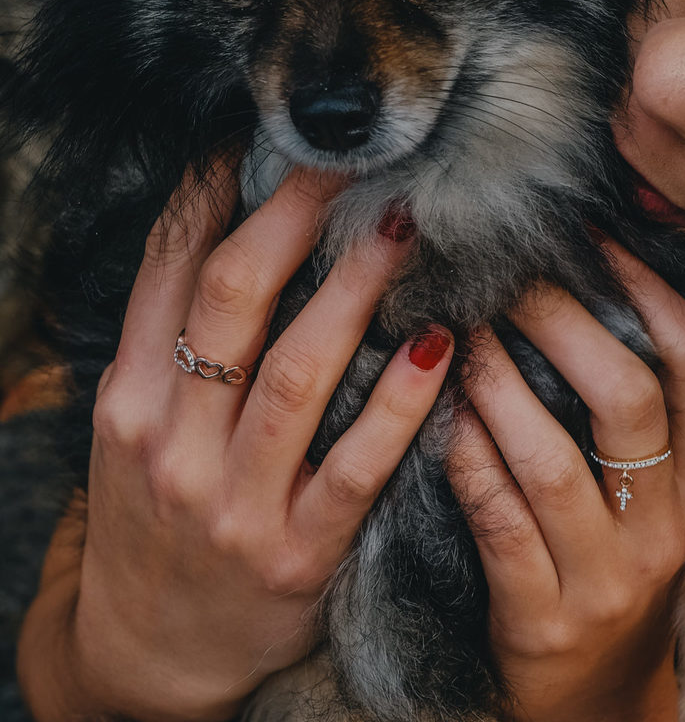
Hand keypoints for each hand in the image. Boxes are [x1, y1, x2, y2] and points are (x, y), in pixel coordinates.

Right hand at [17, 164, 454, 721]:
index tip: (266, 139)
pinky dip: (403, 404)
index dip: (215, 194)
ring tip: (403, 227)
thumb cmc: (156, 521)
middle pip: (233, 299)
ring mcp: (234, 499)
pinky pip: (359, 466)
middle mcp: (172, 441)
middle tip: (352, 160)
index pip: (168, 273)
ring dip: (357, 289)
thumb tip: (221, 224)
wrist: (148, 657)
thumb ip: (173, 344)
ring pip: (299, 370)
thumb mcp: (137, 432)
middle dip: (293, 215)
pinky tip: (440, 347)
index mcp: (130, 400)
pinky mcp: (298, 552)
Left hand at [448, 239, 684, 721]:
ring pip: (551, 458)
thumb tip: (580, 292)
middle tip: (508, 274)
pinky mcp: (545, 618)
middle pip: (630, 398)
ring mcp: (608, 577)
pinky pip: (496, 518)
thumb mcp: (650, 502)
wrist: (596, 704)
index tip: (595, 239)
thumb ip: (633, 419)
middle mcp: (666, 525)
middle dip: (563, 321)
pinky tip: (437, 417)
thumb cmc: (610, 574)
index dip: (653, 291)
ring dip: (497, 384)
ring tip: (458, 333)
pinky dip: (463, 457)